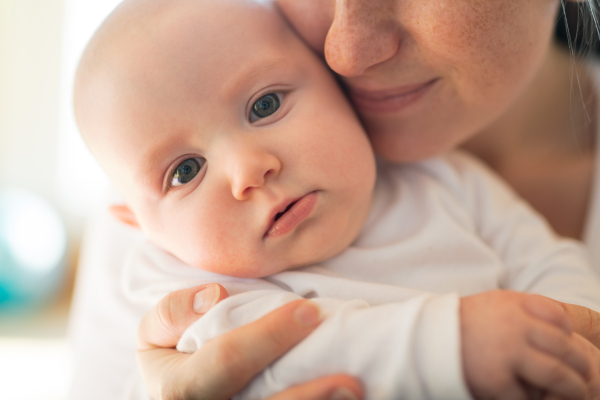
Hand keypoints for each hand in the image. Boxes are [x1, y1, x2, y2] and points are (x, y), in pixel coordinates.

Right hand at [137, 284, 362, 399]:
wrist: (176, 395)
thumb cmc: (170, 354)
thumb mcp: (156, 329)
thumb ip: (174, 311)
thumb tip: (215, 297)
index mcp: (177, 390)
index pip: (227, 360)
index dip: (268, 336)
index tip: (308, 311)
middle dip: (303, 395)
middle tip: (347, 379)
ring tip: (351, 396)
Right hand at [460, 290, 591, 399]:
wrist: (427, 339)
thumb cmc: (465, 323)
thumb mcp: (495, 303)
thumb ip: (527, 308)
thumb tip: (563, 322)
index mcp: (515, 305)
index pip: (560, 320)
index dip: (570, 337)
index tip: (570, 349)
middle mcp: (515, 327)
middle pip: (566, 349)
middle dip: (581, 367)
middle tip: (584, 378)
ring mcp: (506, 354)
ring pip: (558, 376)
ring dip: (572, 390)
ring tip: (575, 394)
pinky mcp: (496, 381)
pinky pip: (528, 397)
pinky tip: (527, 397)